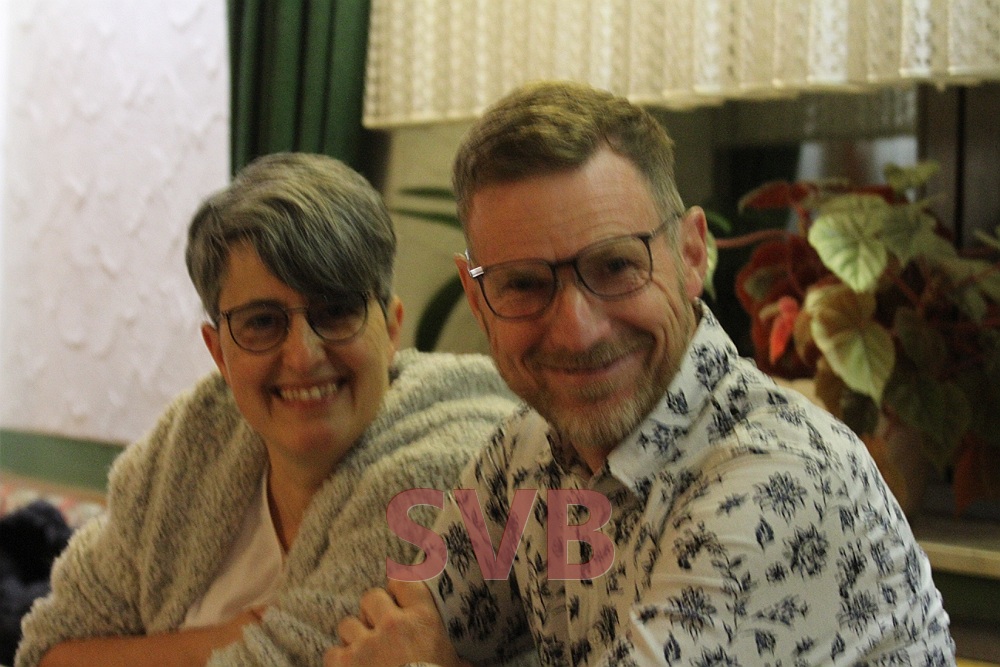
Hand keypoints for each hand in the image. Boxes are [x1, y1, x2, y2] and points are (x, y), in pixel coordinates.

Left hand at [324, 580, 465, 666]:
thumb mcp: (458, 665)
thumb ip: (457, 655)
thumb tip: (466, 661)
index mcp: (423, 620)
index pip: (404, 581)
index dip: (397, 587)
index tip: (397, 595)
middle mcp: (393, 625)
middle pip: (371, 597)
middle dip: (373, 611)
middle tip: (379, 627)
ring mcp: (366, 645)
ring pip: (347, 623)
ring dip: (354, 636)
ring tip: (363, 651)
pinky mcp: (345, 664)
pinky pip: (332, 652)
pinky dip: (339, 660)